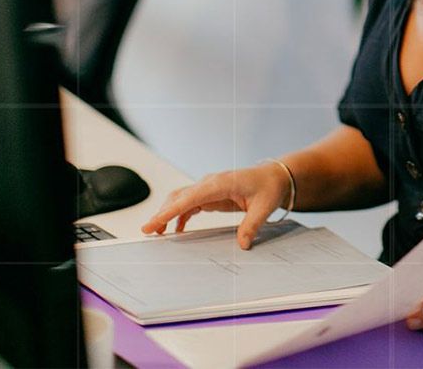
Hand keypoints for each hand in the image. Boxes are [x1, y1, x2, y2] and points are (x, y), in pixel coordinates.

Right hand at [139, 162, 292, 249]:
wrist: (275, 176)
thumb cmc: (269, 186)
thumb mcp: (264, 207)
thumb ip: (252, 225)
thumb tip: (243, 244)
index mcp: (221, 183)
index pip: (189, 198)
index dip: (169, 211)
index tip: (153, 223)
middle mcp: (211, 183)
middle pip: (179, 197)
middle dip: (162, 213)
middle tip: (148, 232)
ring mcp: (209, 187)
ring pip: (181, 199)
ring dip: (167, 214)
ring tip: (156, 233)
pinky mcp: (211, 194)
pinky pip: (190, 204)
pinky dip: (179, 215)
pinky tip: (176, 229)